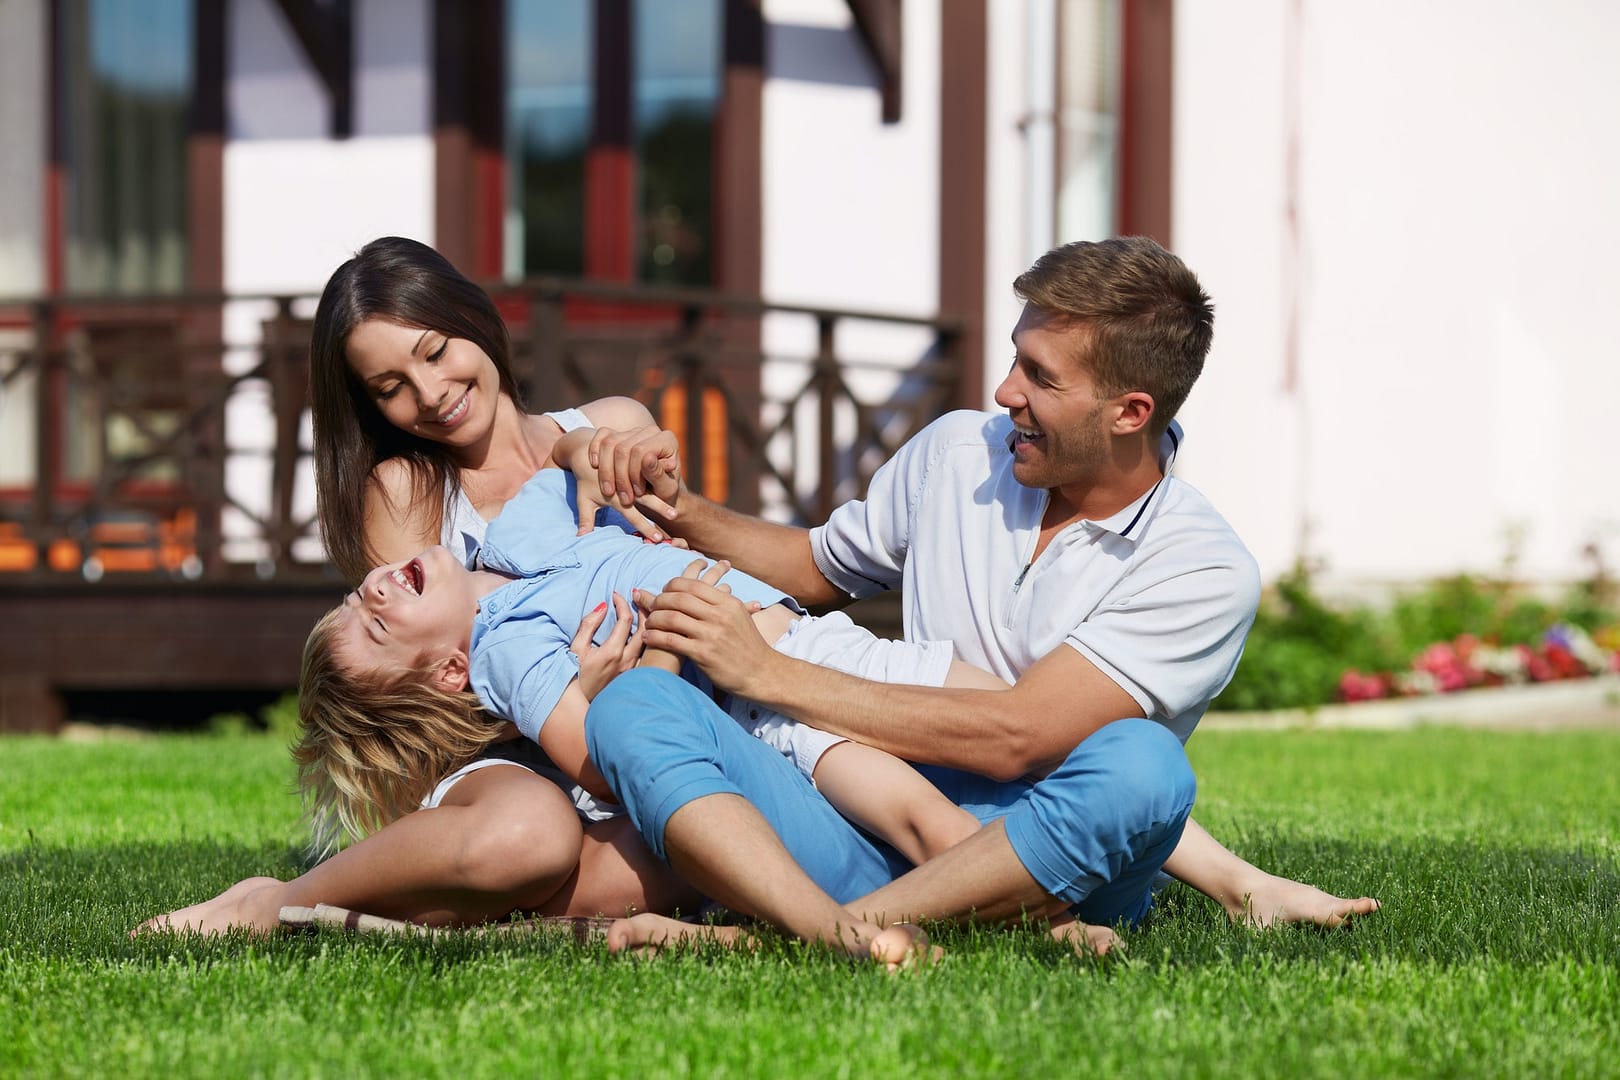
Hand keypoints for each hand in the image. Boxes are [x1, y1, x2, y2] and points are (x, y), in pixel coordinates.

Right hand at [570, 592, 643, 699]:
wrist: (577, 704)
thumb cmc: (574, 675)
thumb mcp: (576, 648)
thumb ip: (588, 625)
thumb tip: (602, 606)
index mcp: (613, 652)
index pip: (626, 620)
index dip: (622, 603)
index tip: (616, 595)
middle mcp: (628, 661)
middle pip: (646, 628)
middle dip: (644, 608)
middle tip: (639, 597)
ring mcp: (634, 670)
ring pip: (650, 642)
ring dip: (649, 623)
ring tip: (645, 610)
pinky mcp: (635, 677)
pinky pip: (648, 654)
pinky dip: (649, 639)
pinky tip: (647, 632)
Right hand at [588, 425, 683, 513]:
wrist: (655, 492)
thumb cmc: (664, 491)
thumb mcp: (665, 488)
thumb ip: (658, 474)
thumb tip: (647, 458)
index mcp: (666, 440)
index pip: (640, 450)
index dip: (635, 473)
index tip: (637, 493)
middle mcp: (650, 431)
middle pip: (623, 447)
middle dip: (620, 475)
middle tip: (624, 497)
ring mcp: (634, 430)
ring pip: (609, 443)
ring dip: (606, 470)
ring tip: (610, 492)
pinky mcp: (619, 433)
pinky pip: (601, 435)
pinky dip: (594, 450)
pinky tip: (595, 466)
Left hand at [640, 559, 773, 696]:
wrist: (761, 673)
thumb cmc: (748, 646)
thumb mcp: (739, 616)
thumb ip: (719, 603)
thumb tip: (698, 591)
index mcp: (728, 603)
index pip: (692, 585)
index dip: (672, 585)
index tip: (664, 592)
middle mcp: (719, 615)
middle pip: (679, 598)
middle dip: (660, 600)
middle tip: (651, 606)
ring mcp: (711, 634)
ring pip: (672, 617)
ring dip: (654, 619)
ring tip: (648, 622)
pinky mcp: (703, 654)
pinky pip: (671, 640)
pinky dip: (655, 637)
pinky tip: (649, 637)